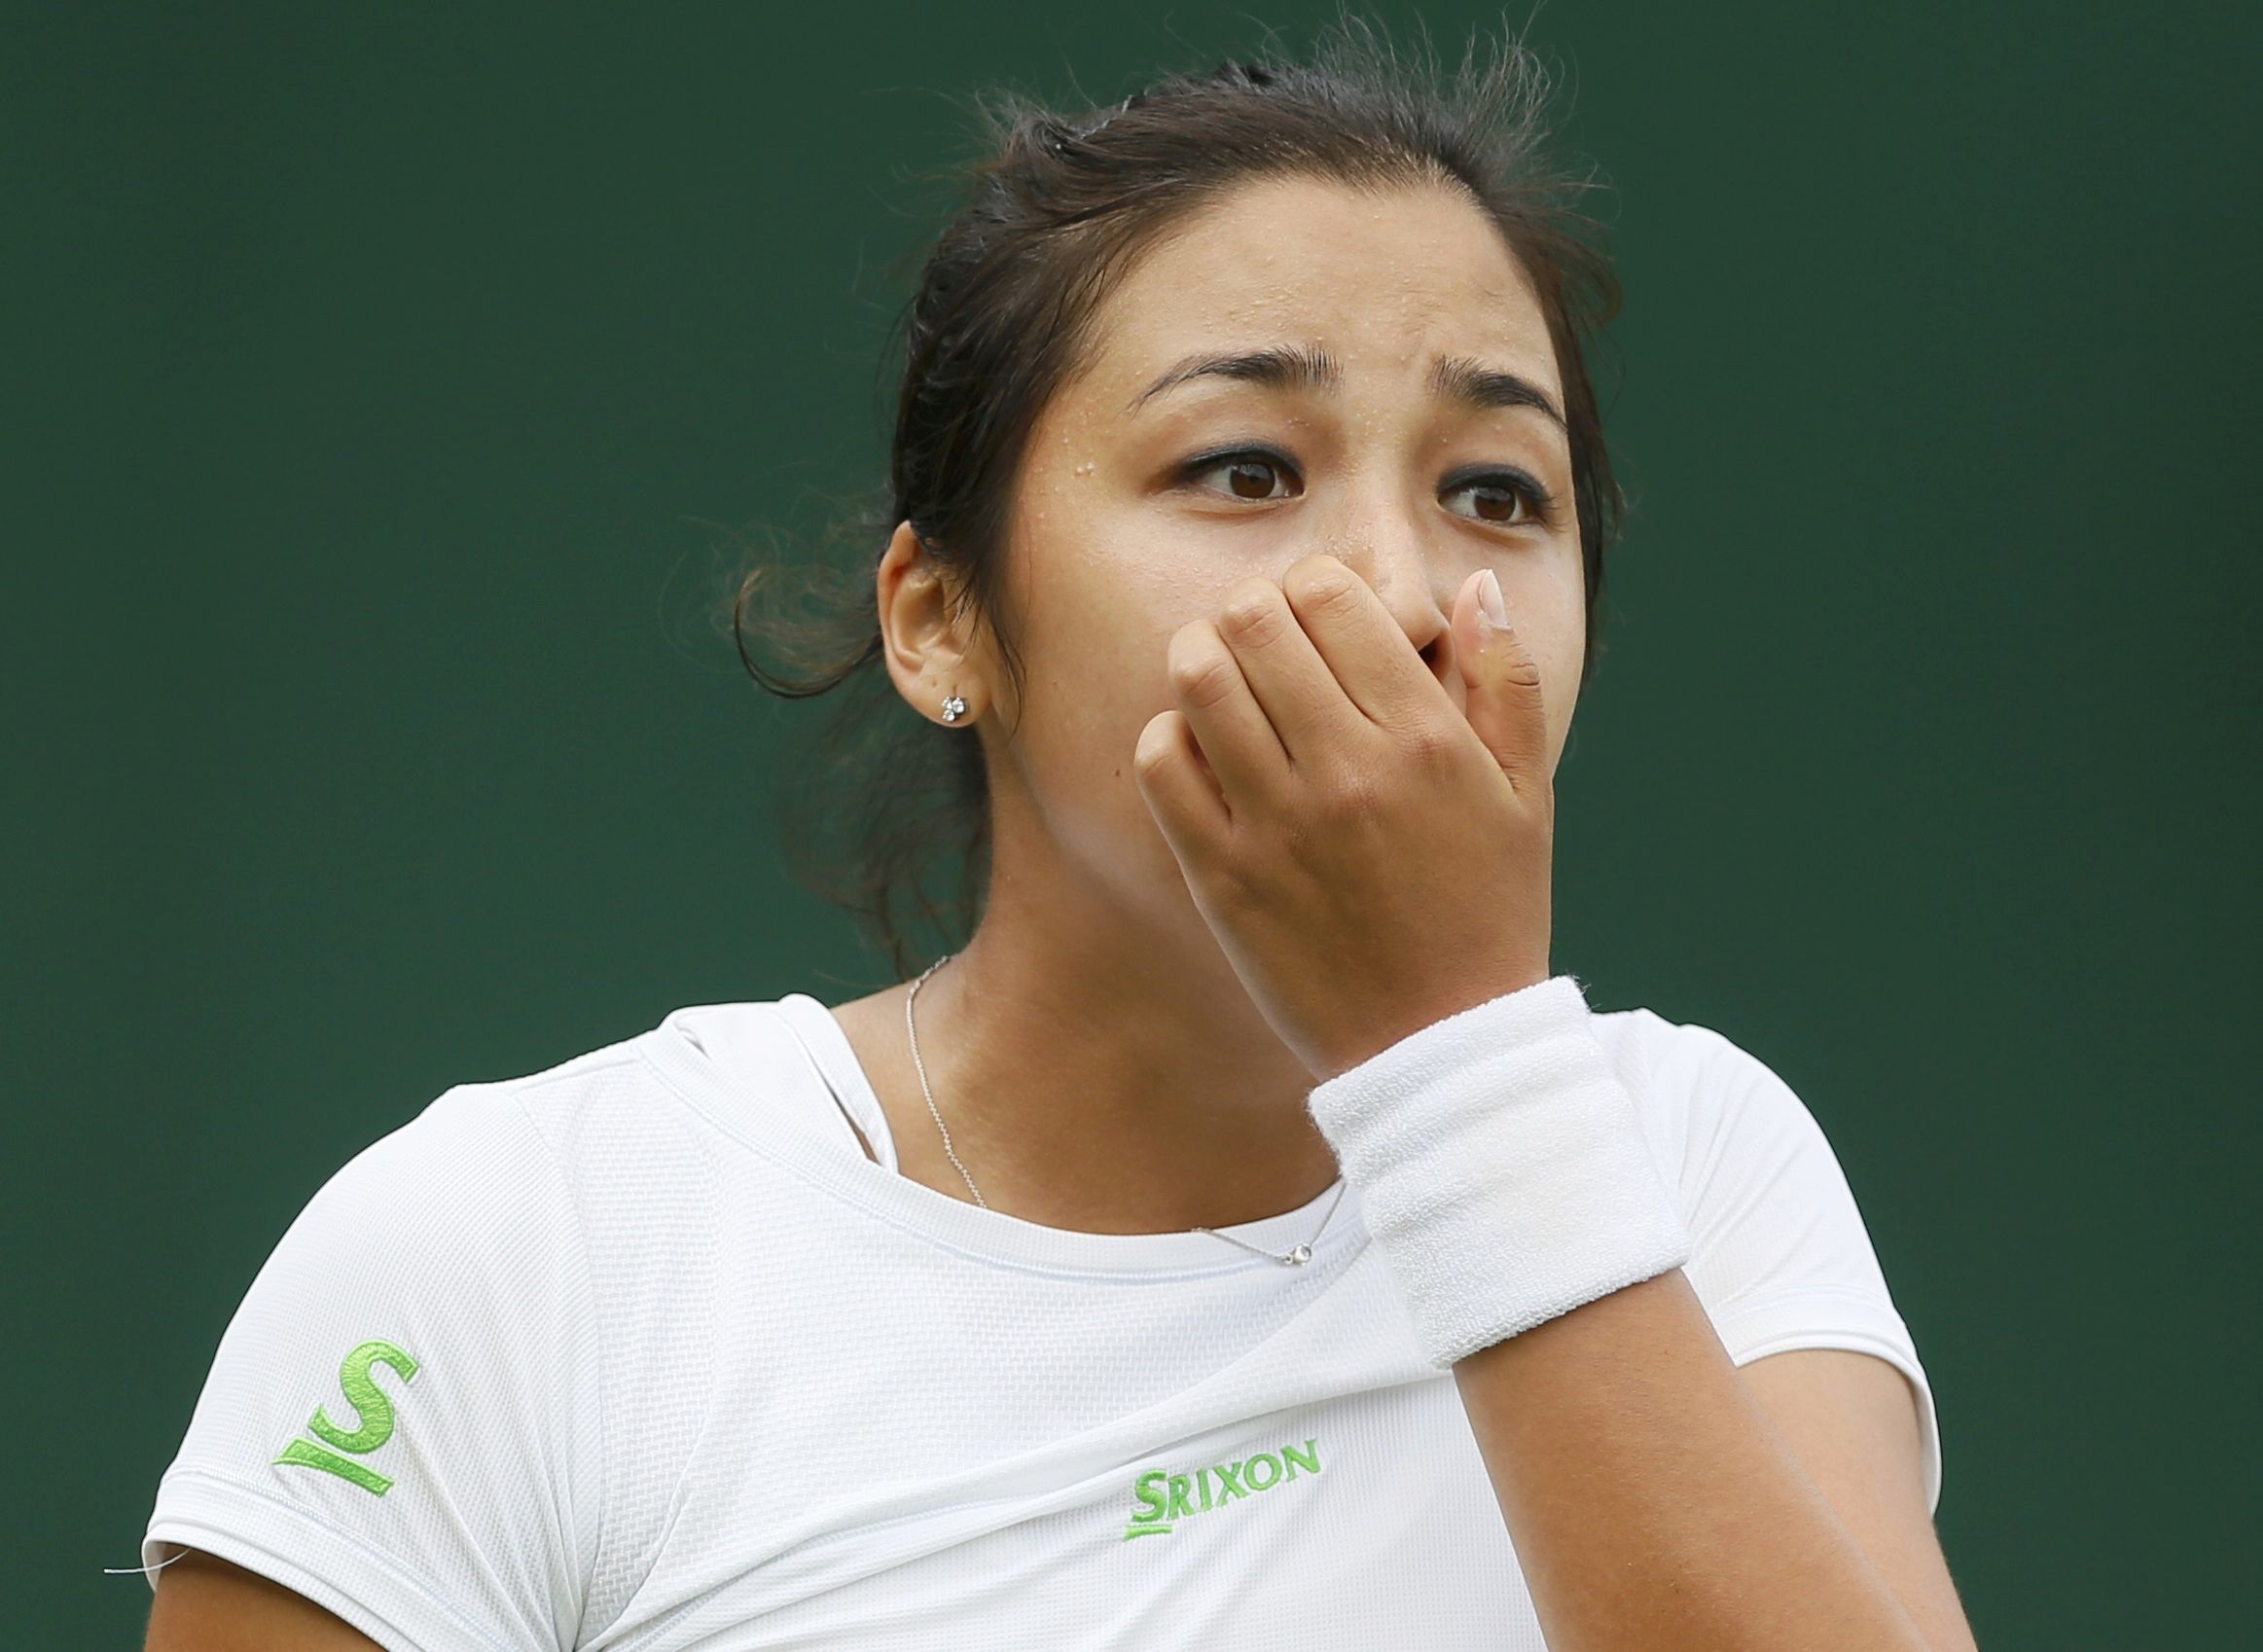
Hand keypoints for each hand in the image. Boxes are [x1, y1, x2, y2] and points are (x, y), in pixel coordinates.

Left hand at [1132, 553, 1556, 1081]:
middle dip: (1251, 612)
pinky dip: (1169, 739)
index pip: (1330, 595)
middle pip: (1253, 621)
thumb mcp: (1526, 793)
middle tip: (1263, 642)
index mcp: (1425, 737)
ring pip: (1198, 680)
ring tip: (1223, 682)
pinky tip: (1201, 753)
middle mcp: (1347, 770)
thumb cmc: (1488, 911)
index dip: (1313, 586)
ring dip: (1200, 659)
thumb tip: (1473, 589)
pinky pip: (1161, 765)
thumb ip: (1506, 680)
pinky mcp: (1223, 876)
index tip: (1319, 617)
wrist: (1442, 1046)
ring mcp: (1277, 824)